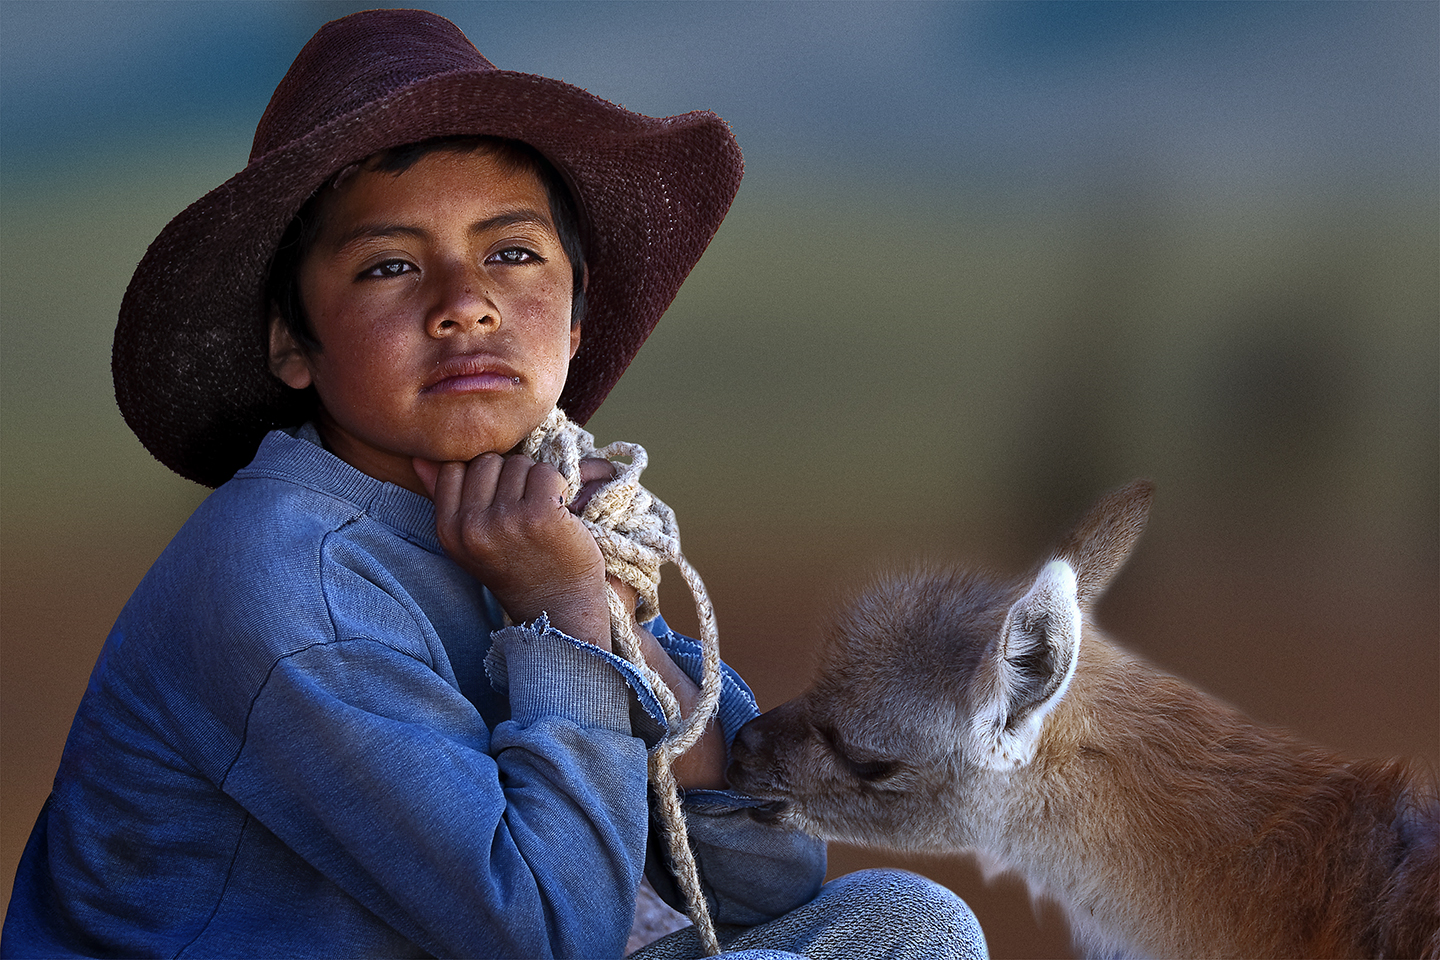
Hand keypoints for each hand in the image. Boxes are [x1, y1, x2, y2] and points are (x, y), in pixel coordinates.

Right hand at [414, 453, 609, 648]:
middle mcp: (471, 526)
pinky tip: (559, 511)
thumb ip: (445, 498)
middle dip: (509, 476)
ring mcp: (506, 519)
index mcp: (448, 531)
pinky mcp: (540, 514)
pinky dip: (558, 486)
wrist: (556, 611)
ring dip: (535, 481)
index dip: (482, 476)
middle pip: (488, 461)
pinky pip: (546, 472)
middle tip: (524, 507)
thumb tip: (419, 458)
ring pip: (519, 464)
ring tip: (540, 513)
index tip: (499, 500)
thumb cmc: (517, 572)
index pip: (454, 468)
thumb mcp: (470, 542)